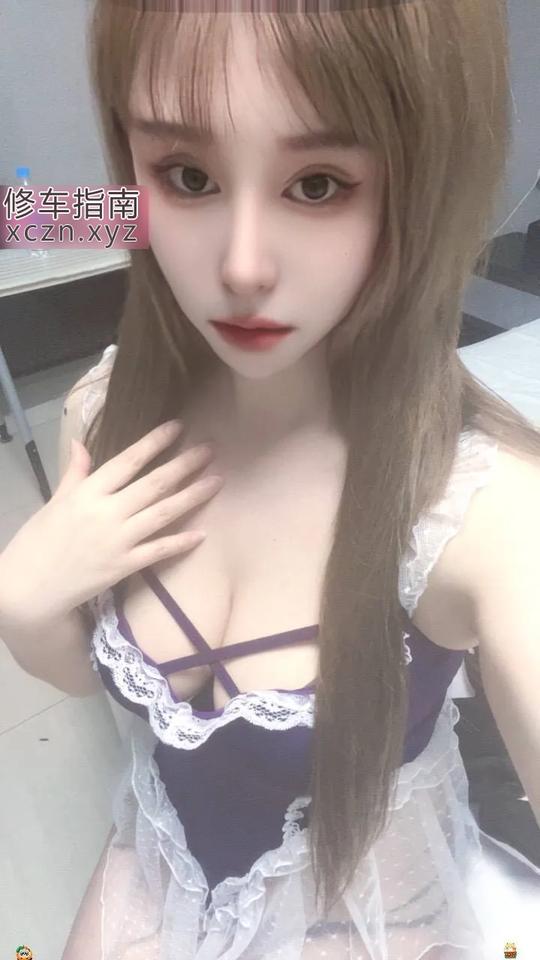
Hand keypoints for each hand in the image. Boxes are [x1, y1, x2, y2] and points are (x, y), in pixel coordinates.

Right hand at [0, 420, 222, 625]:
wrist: (30, 587)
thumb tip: (81, 442)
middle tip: (210, 449)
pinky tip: (202, 533)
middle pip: (154, 484)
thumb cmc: (40, 540)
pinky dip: (180, 542)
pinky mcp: (123, 566)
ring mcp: (118, 540)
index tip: (178, 426)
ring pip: (163, 513)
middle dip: (185, 465)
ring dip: (192, 496)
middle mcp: (106, 512)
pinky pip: (158, 551)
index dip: (155, 442)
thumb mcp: (56, 500)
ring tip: (217, 481)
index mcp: (88, 491)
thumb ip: (76, 472)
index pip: (128, 460)